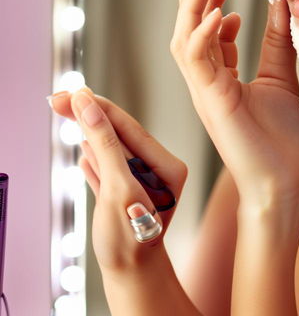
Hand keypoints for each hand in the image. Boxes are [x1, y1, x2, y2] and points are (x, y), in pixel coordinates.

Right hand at [49, 87, 187, 271]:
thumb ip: (106, 146)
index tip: (75, 91)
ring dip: (88, 133)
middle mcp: (159, 170)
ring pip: (110, 150)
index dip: (100, 108)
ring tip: (68, 110)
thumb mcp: (118, 188)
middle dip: (89, 116)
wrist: (130, 278)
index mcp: (167, 166)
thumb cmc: (130, 240)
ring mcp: (143, 182)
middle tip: (59, 98)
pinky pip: (107, 168)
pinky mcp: (126, 194)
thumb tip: (89, 106)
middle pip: (118, 135)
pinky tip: (84, 148)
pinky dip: (93, 158)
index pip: (129, 128)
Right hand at [170, 0, 298, 208]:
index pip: (204, 29)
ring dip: (197, 2)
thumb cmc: (281, 140)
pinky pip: (195, 60)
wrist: (285, 183)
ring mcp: (204, 92)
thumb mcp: (281, 78)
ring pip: (183, 36)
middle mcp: (206, 82)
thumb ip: (277, 41)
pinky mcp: (212, 102)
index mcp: (219, 77)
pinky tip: (218, 11)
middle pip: (188, 25)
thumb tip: (280, 1)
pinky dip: (201, 33)